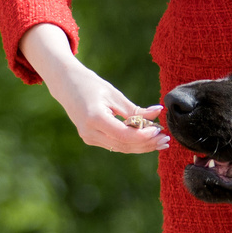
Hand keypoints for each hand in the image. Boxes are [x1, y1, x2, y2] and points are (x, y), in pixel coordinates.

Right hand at [21, 24, 167, 153]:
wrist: (65, 84)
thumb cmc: (90, 84)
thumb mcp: (114, 94)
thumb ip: (135, 109)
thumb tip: (157, 114)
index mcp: (94, 119)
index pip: (124, 135)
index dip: (144, 136)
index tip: (159, 130)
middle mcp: (89, 132)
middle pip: (124, 145)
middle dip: (147, 144)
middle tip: (166, 139)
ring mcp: (88, 138)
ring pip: (121, 148)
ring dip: (142, 146)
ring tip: (161, 141)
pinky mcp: (91, 138)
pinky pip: (115, 144)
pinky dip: (131, 142)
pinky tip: (147, 138)